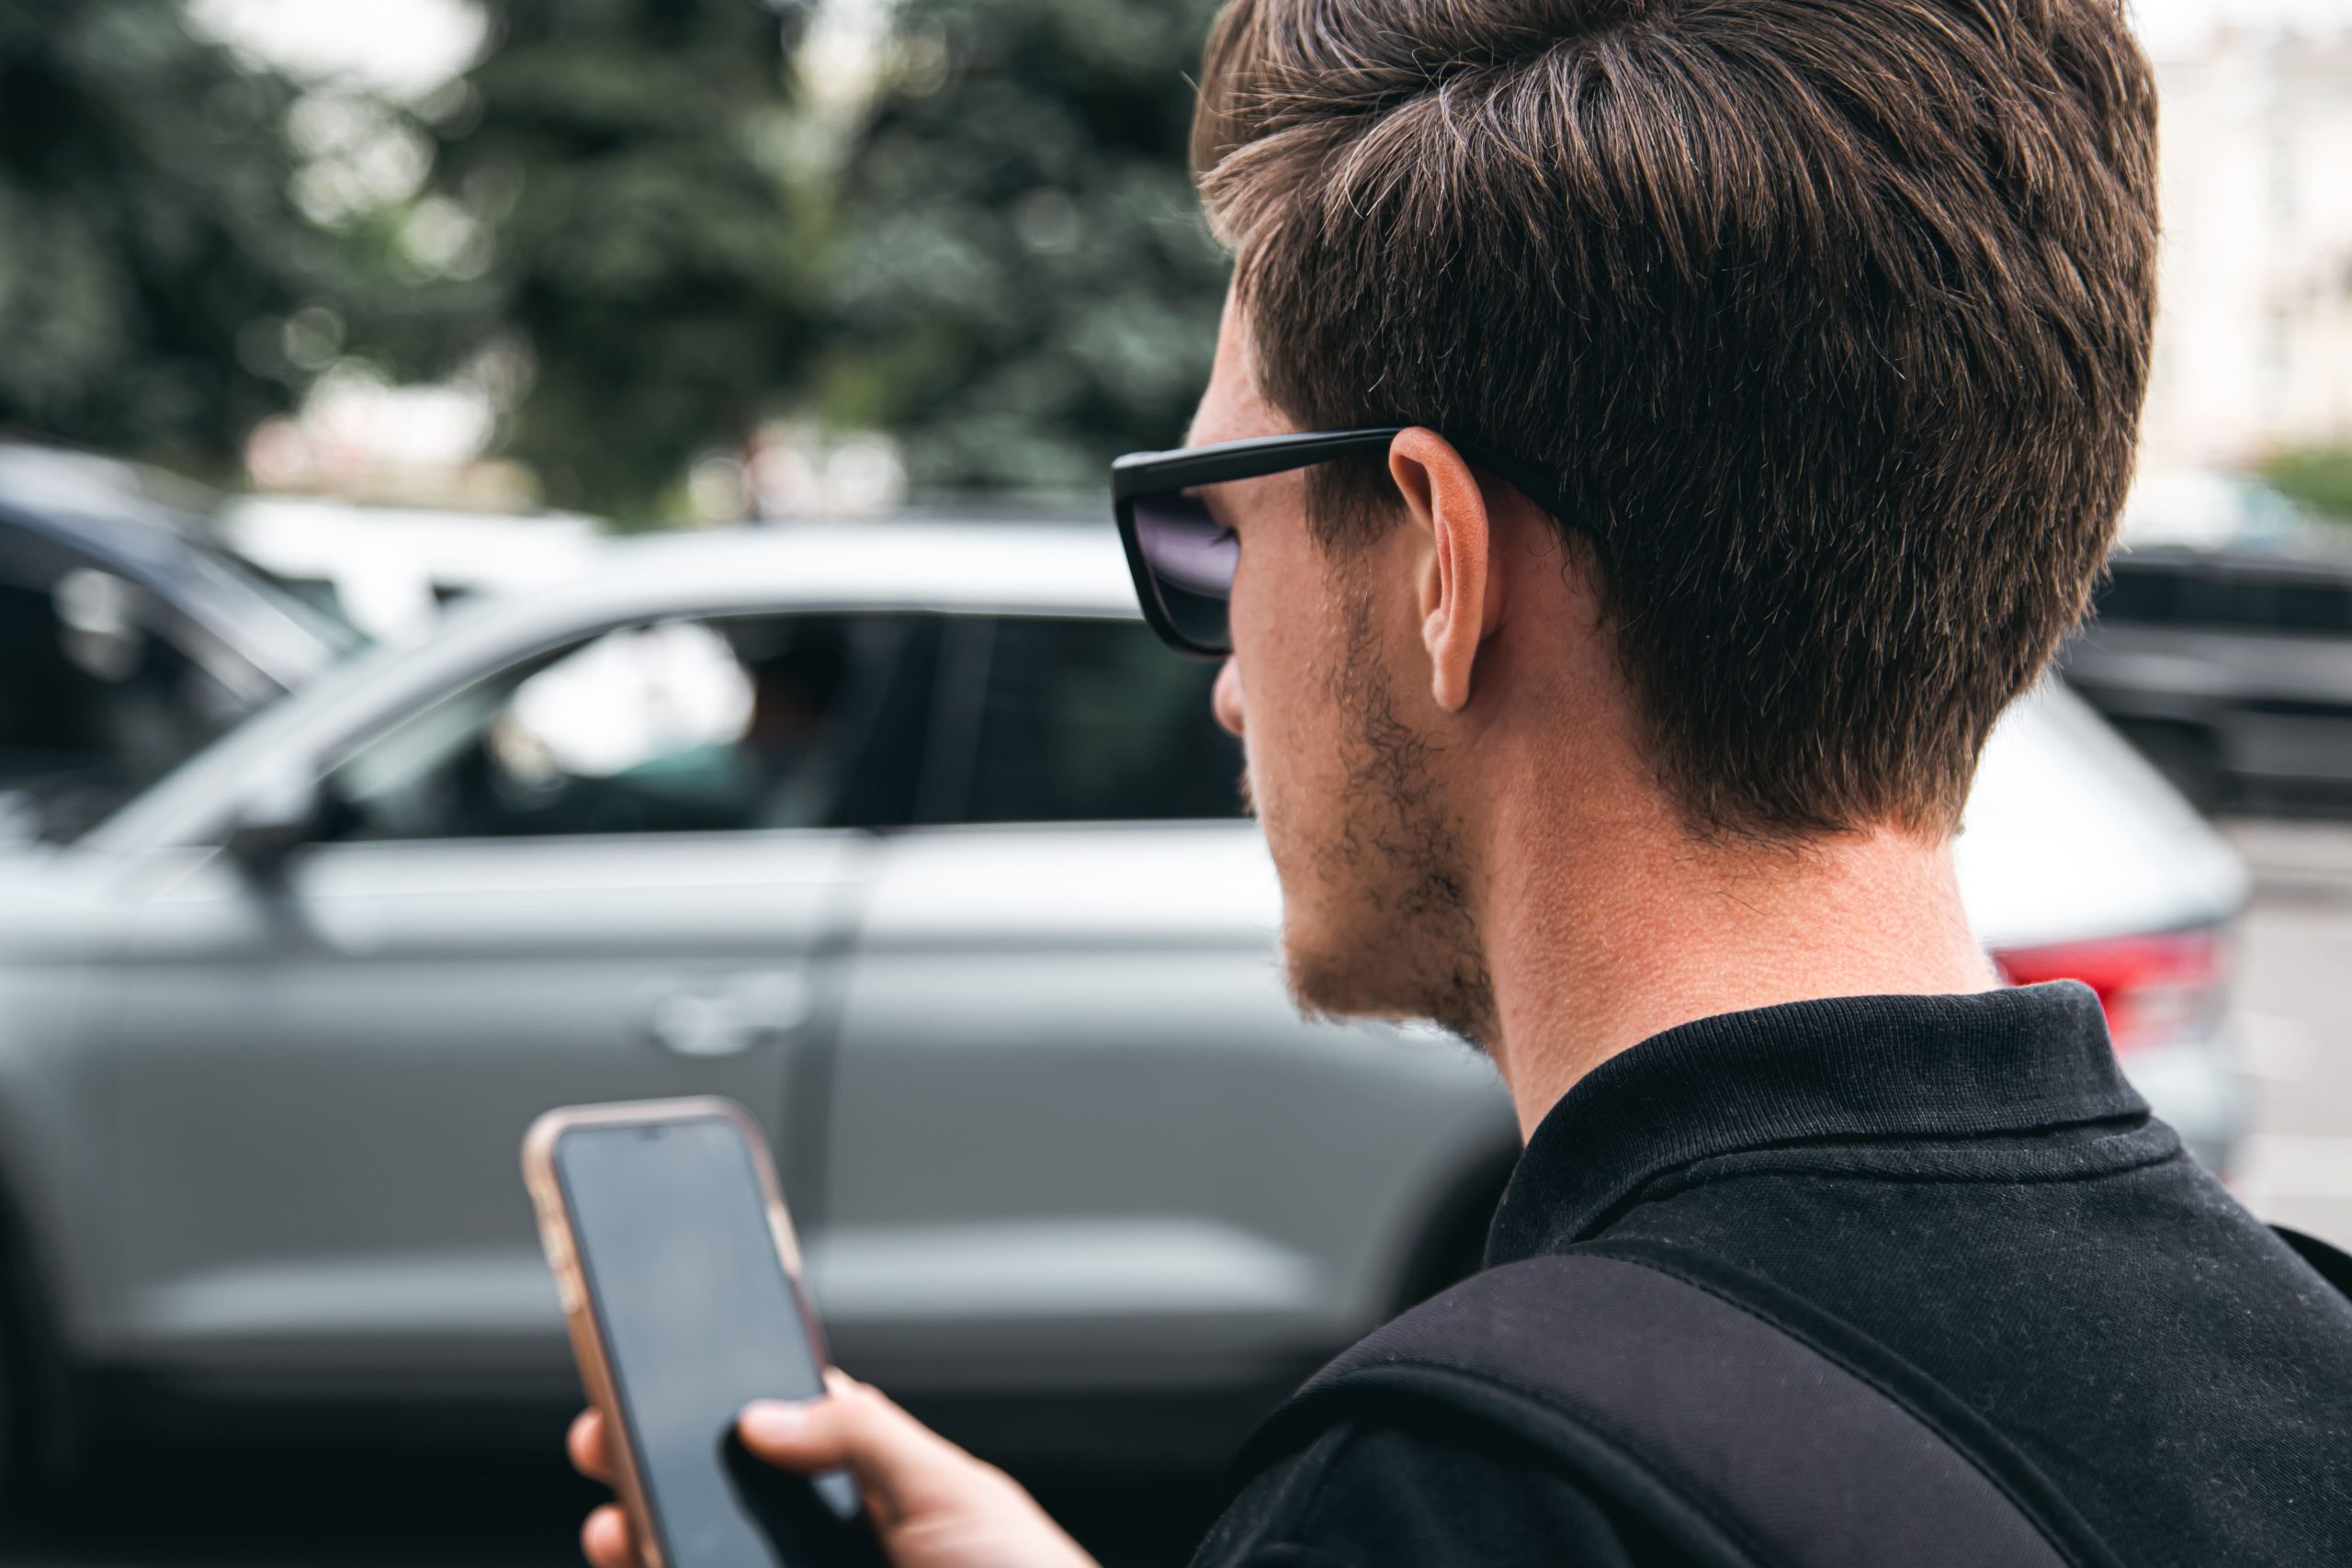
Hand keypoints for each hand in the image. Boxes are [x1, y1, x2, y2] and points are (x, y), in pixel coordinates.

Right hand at [567, 1369, 1099, 1567]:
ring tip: (616, 1521)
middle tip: (606, 1434)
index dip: (705, 1398)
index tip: (648, 1364)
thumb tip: (762, 1413)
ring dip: (637, 1535)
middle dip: (647, 1462)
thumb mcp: (953, 1486)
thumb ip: (861, 1437)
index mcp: (859, 1485)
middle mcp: (816, 1541)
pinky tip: (648, 1560)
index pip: (766, 1428)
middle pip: (709, 1494)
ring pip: (690, 1554)